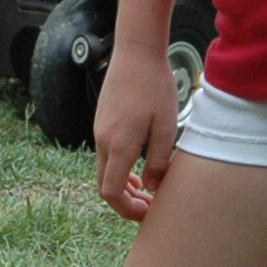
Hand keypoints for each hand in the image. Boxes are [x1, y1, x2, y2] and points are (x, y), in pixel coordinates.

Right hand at [91, 49, 179, 221]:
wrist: (136, 53)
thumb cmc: (155, 87)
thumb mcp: (167, 127)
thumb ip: (159, 161)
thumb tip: (153, 189)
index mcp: (120, 145)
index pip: (111, 193)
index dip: (127, 210)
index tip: (148, 213)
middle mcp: (103, 141)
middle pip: (104, 185)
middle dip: (125, 202)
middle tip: (150, 207)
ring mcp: (99, 131)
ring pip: (104, 170)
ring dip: (122, 185)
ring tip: (146, 190)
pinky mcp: (102, 122)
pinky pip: (105, 155)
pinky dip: (119, 168)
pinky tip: (138, 167)